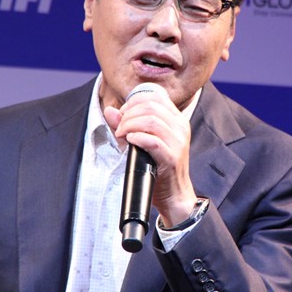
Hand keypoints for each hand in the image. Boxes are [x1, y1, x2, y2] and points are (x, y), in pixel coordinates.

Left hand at [104, 88, 196, 226]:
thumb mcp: (143, 142)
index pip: (156, 96)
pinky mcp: (172, 157)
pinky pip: (153, 141)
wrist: (175, 195)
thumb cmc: (159, 168)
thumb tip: (110, 110)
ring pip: (151, 120)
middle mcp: (180, 127)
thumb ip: (127, 125)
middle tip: (119, 127)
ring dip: (130, 125)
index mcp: (176, 119)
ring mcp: (178, 142)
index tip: (122, 114)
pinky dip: (137, 138)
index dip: (135, 101)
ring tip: (122, 135)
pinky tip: (130, 141)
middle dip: (129, 114)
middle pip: (151, 106)